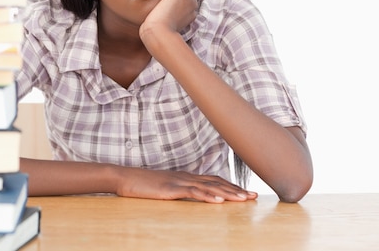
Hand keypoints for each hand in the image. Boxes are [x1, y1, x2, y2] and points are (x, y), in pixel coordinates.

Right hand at [116, 166, 257, 202]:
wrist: (125, 178)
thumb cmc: (142, 185)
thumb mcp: (164, 188)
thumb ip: (178, 191)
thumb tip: (190, 197)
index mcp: (185, 177)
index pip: (213, 180)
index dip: (231, 186)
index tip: (246, 193)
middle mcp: (186, 177)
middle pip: (216, 182)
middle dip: (236, 190)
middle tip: (253, 196)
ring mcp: (179, 182)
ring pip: (209, 187)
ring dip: (228, 193)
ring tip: (243, 199)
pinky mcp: (171, 188)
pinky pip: (192, 192)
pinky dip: (207, 196)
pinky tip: (219, 200)